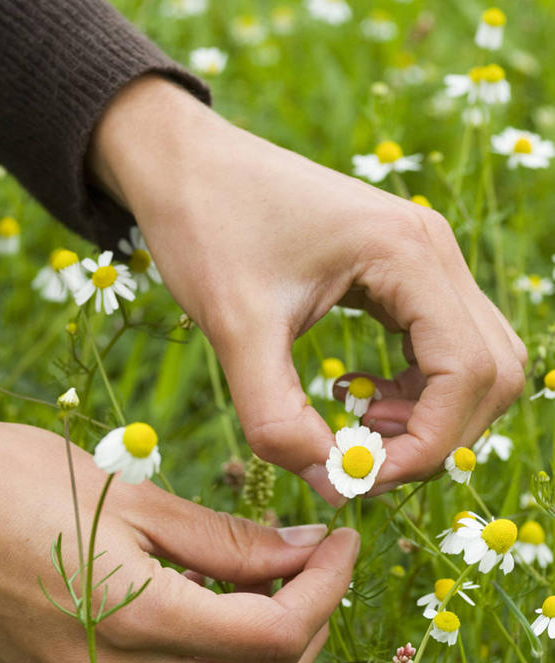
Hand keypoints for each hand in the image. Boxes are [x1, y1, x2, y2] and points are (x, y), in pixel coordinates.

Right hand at [0, 413, 357, 662]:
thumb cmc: (14, 477)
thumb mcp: (133, 498)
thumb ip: (226, 539)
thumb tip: (302, 549)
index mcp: (135, 620)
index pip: (276, 637)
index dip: (328, 589)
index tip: (342, 543)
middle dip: (307, 636)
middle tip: (314, 570)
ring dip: (257, 652)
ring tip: (260, 580)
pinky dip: (201, 658)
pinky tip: (195, 600)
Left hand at [90, 77, 526, 500]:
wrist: (185, 164)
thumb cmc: (206, 227)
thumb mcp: (235, 328)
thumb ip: (278, 418)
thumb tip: (332, 485)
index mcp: (408, 253)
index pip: (468, 372)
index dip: (427, 444)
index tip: (360, 476)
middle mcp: (434, 252)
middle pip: (490, 372)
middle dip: (436, 435)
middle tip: (362, 458)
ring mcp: (425, 259)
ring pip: (475, 362)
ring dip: (431, 414)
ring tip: (359, 424)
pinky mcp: (403, 271)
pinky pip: (442, 346)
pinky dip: (416, 389)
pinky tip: (359, 393)